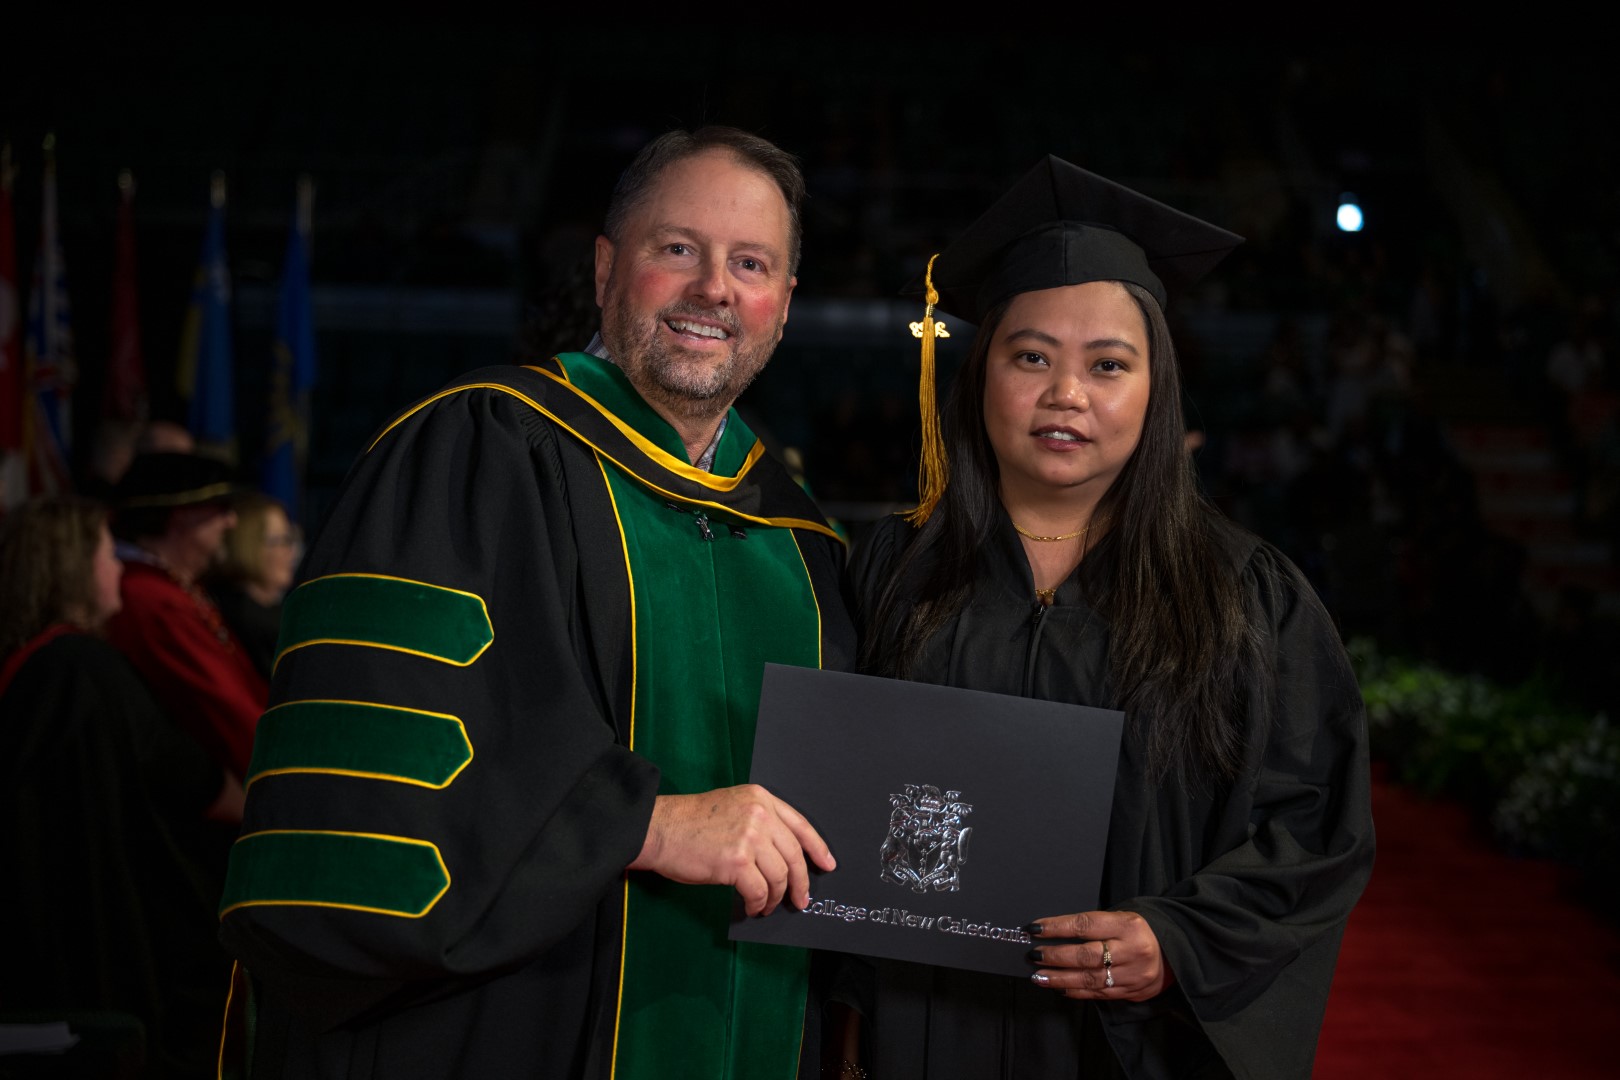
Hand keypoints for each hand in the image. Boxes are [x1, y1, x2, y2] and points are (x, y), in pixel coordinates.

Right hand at [628, 785, 835, 915]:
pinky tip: (752, 908)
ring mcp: (749, 837)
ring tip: (766, 907)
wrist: (660, 829)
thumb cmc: (691, 823)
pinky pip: (759, 891)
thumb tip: (782, 856)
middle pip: (794, 854)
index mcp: (761, 798)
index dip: (817, 847)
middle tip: (801, 900)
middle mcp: (760, 814)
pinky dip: (758, 904)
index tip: (827, 864)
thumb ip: (759, 822)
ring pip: (779, 876)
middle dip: (800, 882)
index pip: (800, 824)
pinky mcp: (737, 861)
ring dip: (776, 898)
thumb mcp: (732, 807)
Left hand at [1026, 909, 1172, 1001]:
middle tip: (1034, 955)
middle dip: (1055, 956)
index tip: (1035, 928)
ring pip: (1089, 978)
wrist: (1175, 954)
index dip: (1057, 927)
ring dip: (1059, 978)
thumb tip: (1055, 932)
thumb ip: (1095, 926)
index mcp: (1128, 925)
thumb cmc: (1139, 931)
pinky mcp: (1131, 992)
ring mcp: (1132, 975)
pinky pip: (1098, 993)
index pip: (1085, 925)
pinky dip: (1076, 991)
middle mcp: (1131, 950)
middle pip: (1086, 955)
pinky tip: (1060, 987)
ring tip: (1039, 975)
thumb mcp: (1122, 918)